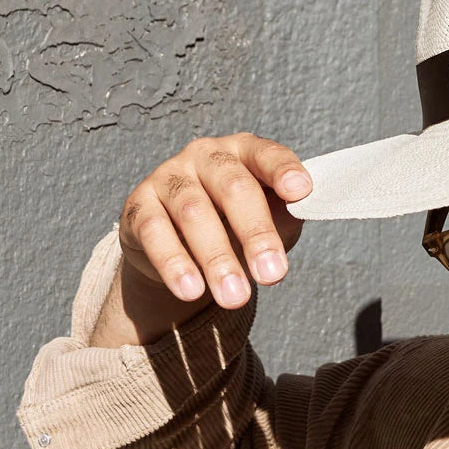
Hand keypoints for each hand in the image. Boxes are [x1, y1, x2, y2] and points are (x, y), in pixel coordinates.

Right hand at [118, 132, 311, 309]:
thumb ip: (288, 213)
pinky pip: (154, 232)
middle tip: (272, 275)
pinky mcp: (140, 205)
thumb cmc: (235, 223)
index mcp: (244, 151)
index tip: (301, 192)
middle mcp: (206, 156)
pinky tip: (190, 290)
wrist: (179, 243)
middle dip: (256, 234)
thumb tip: (308, 209)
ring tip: (235, 297)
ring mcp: (170, 176)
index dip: (283, 170)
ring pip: (194, 213)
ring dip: (217, 259)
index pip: (267, 154)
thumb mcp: (269, 217)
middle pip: (233, 188)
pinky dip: (173, 263)